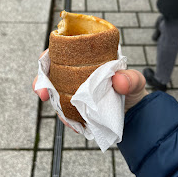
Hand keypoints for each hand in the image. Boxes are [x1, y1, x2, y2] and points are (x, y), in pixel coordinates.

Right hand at [33, 51, 147, 130]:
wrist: (134, 112)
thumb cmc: (132, 89)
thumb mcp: (136, 81)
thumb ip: (132, 79)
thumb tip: (118, 79)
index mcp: (87, 59)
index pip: (63, 51)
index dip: (49, 55)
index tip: (44, 60)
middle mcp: (77, 74)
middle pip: (51, 73)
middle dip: (42, 82)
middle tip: (43, 93)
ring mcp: (74, 90)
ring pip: (55, 94)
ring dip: (54, 104)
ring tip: (64, 115)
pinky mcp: (76, 107)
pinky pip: (65, 111)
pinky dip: (66, 118)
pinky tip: (75, 125)